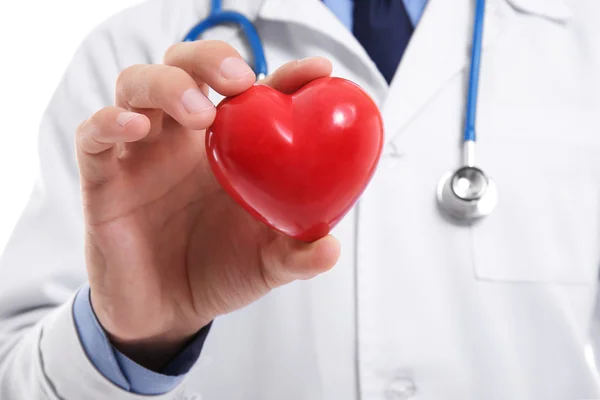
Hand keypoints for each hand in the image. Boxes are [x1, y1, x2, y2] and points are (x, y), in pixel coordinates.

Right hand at [75, 41, 340, 369]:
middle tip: (240, 82)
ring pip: (137, 85)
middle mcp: (184, 138)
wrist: (166, 314)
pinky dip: (109, 121)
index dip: (285, 74)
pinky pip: (93, 135)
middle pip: (186, 65)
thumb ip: (296, 255)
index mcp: (229, 147)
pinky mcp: (103, 178)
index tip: (317, 70)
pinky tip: (135, 128)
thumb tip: (331, 248)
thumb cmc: (218, 273)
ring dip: (167, 84)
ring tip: (199, 112)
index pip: (253, 92)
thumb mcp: (266, 265)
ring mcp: (141, 152)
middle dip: (211, 59)